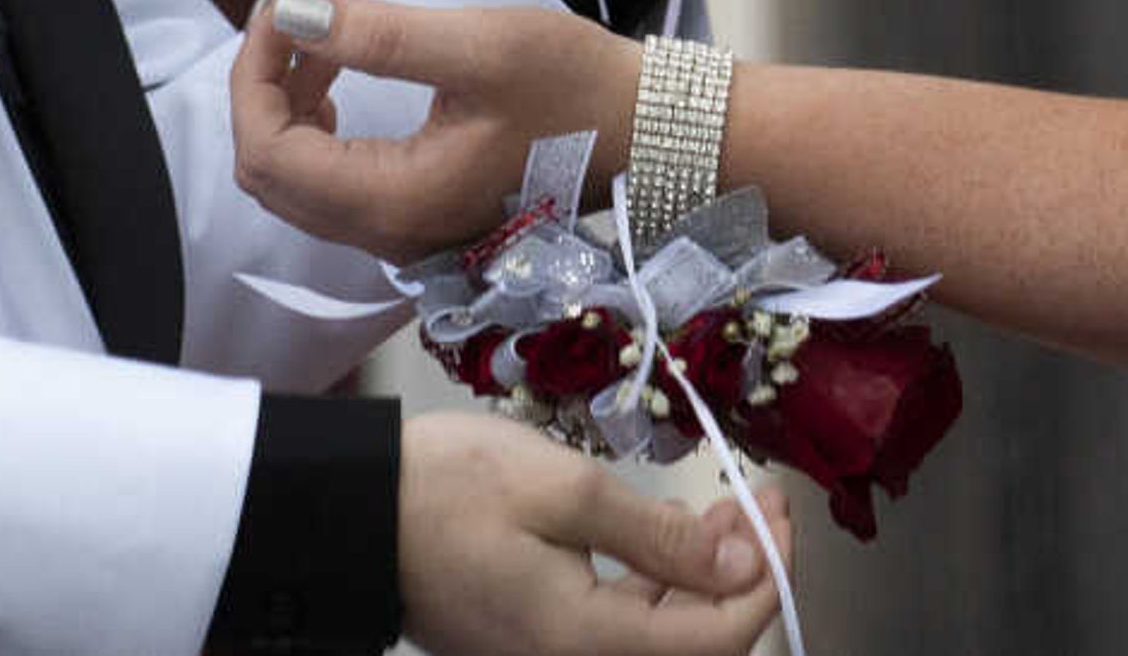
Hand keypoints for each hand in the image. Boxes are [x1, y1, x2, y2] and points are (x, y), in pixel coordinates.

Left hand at [235, 0, 639, 258]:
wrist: (647, 133)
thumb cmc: (577, 87)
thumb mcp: (479, 46)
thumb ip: (378, 34)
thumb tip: (294, 13)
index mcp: (396, 201)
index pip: (269, 150)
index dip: (254, 73)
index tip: (281, 5)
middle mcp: (389, 235)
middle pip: (269, 174)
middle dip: (263, 88)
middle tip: (294, 16)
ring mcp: (401, 235)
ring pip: (294, 182)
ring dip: (287, 107)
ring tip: (324, 40)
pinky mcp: (414, 218)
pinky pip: (329, 185)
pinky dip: (314, 128)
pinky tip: (340, 78)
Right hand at [399, 411, 787, 655]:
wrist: (348, 512)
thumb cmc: (449, 488)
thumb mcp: (564, 490)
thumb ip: (658, 535)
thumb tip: (742, 563)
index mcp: (586, 642)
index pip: (716, 638)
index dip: (766, 578)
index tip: (779, 509)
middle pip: (694, 648)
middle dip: (743, 577)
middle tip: (761, 499)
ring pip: (660, 640)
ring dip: (706, 581)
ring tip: (725, 507)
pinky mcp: (533, 644)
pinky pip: (620, 632)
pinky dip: (659, 588)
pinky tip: (669, 535)